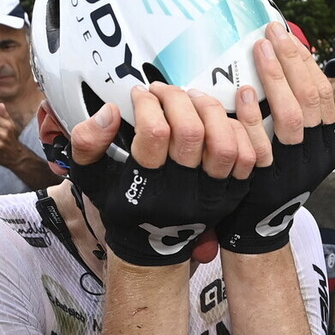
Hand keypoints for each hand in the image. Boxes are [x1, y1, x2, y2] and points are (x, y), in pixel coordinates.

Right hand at [68, 83, 254, 265]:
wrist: (151, 244)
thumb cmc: (121, 204)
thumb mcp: (91, 178)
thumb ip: (88, 143)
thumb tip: (111, 111)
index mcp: (145, 190)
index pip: (155, 133)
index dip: (148, 104)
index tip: (140, 94)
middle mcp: (181, 196)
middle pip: (192, 133)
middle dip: (177, 99)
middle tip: (164, 90)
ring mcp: (211, 197)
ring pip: (224, 143)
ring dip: (209, 110)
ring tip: (192, 98)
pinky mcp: (232, 196)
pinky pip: (246, 155)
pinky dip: (235, 129)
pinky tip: (215, 118)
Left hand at [215, 22, 334, 253]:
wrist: (255, 229)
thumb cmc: (266, 178)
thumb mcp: (288, 148)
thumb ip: (289, 117)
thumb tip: (279, 67)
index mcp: (325, 144)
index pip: (323, 94)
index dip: (306, 62)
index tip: (287, 35)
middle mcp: (316, 157)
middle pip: (311, 99)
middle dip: (291, 61)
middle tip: (271, 32)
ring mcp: (293, 171)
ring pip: (292, 117)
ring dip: (276, 78)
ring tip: (260, 49)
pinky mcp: (267, 182)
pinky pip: (262, 142)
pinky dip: (254, 114)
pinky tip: (245, 91)